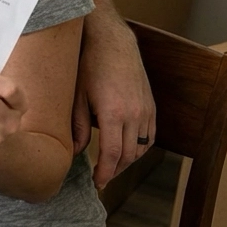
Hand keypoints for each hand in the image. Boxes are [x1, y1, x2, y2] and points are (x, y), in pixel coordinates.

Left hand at [72, 26, 155, 188]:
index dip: (105, 172)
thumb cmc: (89, 66)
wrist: (112, 42)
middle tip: (102, 179)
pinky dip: (141, 147)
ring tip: (112, 167)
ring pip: (142, 147)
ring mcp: (146, 110)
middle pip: (128, 154)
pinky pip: (151, 135)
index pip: (112, 154)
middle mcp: (134, 115)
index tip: (98, 183)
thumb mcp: (77, 97)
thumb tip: (75, 152)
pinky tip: (129, 151)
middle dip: (115, 170)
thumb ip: (76, 127)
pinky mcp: (151, 105)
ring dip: (128, 161)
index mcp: (113, 114)